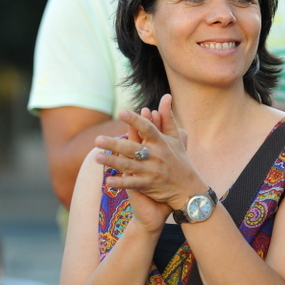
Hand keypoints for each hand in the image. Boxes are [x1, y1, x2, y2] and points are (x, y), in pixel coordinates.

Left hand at [94, 95, 205, 213]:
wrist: (188, 189)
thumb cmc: (179, 160)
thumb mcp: (175, 138)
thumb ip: (167, 117)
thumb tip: (166, 96)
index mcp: (161, 142)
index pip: (147, 128)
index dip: (135, 120)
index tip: (121, 111)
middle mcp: (156, 156)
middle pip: (133, 148)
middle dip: (115, 144)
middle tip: (98, 140)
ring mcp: (152, 171)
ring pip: (129, 165)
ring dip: (112, 161)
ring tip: (96, 156)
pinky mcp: (149, 185)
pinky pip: (133, 184)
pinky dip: (121, 183)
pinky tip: (108, 181)